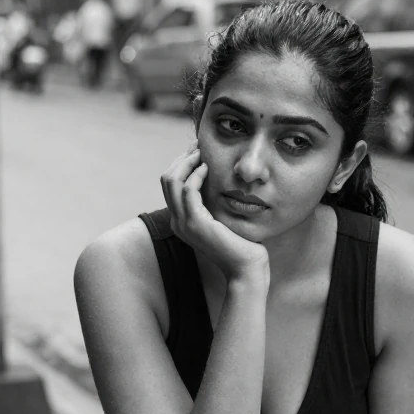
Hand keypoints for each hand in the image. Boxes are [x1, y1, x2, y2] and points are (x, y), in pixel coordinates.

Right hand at [161, 143, 268, 282]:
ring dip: (187, 162)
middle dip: (182, 158)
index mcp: (181, 221)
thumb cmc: (241, 244)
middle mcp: (177, 222)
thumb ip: (214, 203)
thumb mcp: (222, 218)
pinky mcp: (197, 224)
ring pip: (173, 181)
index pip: (170, 185)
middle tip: (199, 146)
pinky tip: (208, 168)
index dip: (181, 163)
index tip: (197, 150)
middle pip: (167, 179)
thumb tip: (219, 180)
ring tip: (203, 153)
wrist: (246, 267)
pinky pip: (188, 191)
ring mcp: (184, 223)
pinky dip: (196, 175)